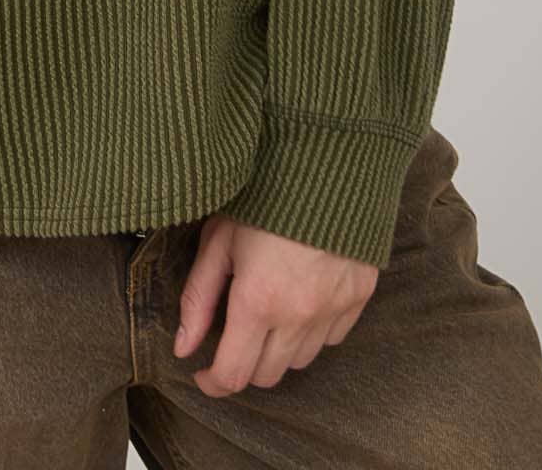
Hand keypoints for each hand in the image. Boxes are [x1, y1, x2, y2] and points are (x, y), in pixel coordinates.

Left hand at [173, 214, 377, 395]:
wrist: (323, 158)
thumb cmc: (262, 194)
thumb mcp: (218, 238)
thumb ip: (198, 297)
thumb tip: (183, 347)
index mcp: (257, 301)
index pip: (233, 374)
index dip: (212, 382)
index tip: (201, 372)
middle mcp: (299, 315)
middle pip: (267, 375)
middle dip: (243, 363)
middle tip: (232, 334)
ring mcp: (333, 309)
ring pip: (300, 361)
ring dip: (278, 349)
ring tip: (267, 310)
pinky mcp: (359, 297)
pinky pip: (331, 338)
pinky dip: (312, 331)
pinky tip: (300, 299)